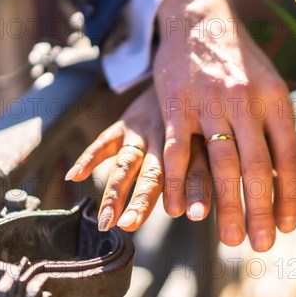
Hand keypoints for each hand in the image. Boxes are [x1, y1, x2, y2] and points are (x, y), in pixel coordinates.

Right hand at [65, 86, 211, 231]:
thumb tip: (220, 207)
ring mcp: (144, 132)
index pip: (198, 172)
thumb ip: (219, 170)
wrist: (187, 72)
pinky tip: (75, 176)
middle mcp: (168, 139)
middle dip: (143, 200)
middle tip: (131, 224)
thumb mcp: (218, 139)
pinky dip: (89, 158)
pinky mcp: (125, 125)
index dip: (197, 193)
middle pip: (155, 173)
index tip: (195, 216)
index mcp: (197, 144)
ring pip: (127, 163)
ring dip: (116, 192)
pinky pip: (105, 141)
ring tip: (106, 221)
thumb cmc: (204, 120)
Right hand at [152, 0, 295, 251]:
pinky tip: (182, 211)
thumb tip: (290, 171)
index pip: (288, 157)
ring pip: (221, 165)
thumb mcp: (270, 82)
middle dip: (261, 211)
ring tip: (230, 239)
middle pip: (257, 167)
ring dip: (226, 206)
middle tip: (261, 245)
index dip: (290, 195)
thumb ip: (280, 121)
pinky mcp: (176, 105)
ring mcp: (209, 104)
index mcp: (274, 98)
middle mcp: (245, 102)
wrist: (198, 20)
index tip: (290, 226)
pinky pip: (178, 153)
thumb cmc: (240, 59)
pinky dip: (180, 185)